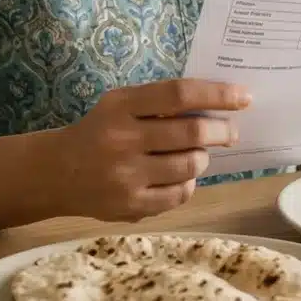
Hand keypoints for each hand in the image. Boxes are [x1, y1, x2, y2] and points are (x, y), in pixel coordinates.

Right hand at [50, 79, 250, 222]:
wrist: (57, 173)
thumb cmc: (99, 131)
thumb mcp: (119, 105)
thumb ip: (159, 103)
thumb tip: (217, 105)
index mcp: (121, 106)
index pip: (179, 94)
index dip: (217, 94)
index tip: (243, 97)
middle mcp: (123, 140)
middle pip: (192, 133)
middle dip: (221, 131)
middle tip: (230, 131)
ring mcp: (127, 176)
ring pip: (191, 166)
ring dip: (203, 158)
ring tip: (197, 154)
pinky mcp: (131, 206)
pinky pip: (180, 194)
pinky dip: (189, 183)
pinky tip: (181, 177)